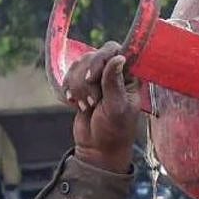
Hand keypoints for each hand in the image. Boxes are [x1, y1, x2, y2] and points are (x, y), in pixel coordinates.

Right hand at [63, 41, 141, 172]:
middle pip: (94, 55)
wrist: (97, 148)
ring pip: (79, 65)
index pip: (115, 50)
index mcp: (130, 76)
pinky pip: (70, 74)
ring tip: (85, 107)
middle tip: (92, 102)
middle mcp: (114, 72)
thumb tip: (119, 57)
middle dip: (86, 79)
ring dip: (77, 87)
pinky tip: (73, 103)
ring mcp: (97, 77)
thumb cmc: (114, 131)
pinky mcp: (82, 84)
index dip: (101, 59)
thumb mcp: (116, 108)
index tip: (92, 77)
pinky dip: (68, 89)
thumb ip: (114, 83)